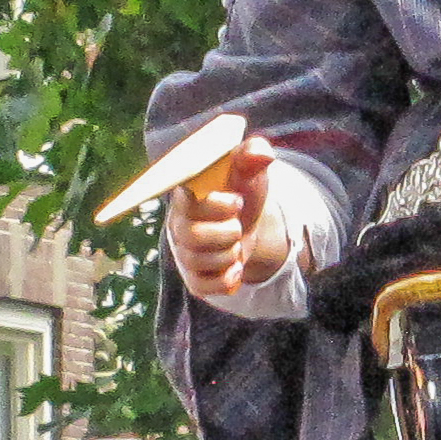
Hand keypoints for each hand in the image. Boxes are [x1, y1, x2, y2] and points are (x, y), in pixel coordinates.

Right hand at [170, 137, 290, 298]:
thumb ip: (253, 154)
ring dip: (230, 254)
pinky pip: (203, 286)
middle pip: (194, 236)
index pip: (187, 202)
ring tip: (235, 241)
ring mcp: (184, 252)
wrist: (248, 220)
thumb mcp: (250, 170)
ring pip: (201, 262)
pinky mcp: (194, 276)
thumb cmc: (241, 189)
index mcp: (187, 196)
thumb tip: (261, 153)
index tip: (237, 201)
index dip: (214, 205)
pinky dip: (225, 280)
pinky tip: (236, 268)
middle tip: (238, 222)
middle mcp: (179, 224)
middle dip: (227, 232)